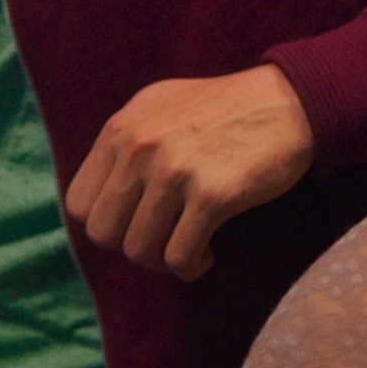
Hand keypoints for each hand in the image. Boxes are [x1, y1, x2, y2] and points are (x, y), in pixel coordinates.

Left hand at [63, 65, 315, 279]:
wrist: (288, 102)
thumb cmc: (224, 108)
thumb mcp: (159, 106)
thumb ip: (125, 142)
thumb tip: (100, 193)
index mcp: (121, 129)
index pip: (78, 204)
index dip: (106, 224)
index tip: (136, 223)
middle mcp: (140, 148)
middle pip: (105, 234)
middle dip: (134, 246)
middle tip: (164, 239)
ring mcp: (175, 171)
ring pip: (139, 251)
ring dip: (163, 260)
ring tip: (188, 247)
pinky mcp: (212, 195)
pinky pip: (179, 256)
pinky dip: (191, 265)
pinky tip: (209, 251)